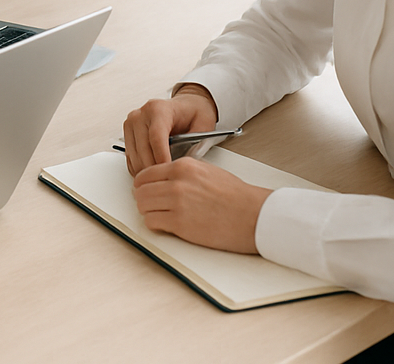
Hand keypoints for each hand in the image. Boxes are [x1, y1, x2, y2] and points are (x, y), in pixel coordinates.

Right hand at [123, 84, 218, 175]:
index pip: (156, 136)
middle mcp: (141, 115)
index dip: (161, 156)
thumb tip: (190, 160)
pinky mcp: (127, 133)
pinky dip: (139, 168)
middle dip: (154, 167)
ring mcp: (132, 124)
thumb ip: (198, 141)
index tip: (168, 170)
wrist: (184, 106)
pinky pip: (130, 157)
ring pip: (134, 155)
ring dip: (146, 170)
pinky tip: (152, 172)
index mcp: (159, 109)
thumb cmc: (192, 113)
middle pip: (143, 147)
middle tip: (167, 180)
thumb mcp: (203, 123)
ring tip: (161, 178)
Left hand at [132, 156, 270, 253]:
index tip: (146, 191)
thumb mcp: (207, 171)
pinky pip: (152, 222)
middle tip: (151, 206)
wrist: (253, 215)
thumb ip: (183, 173)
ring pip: (142, 205)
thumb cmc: (236, 196)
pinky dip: (155, 225)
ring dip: (148, 212)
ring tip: (160, 216)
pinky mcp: (180, 223)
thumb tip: (163, 180)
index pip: (145, 174)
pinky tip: (166, 225)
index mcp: (183, 167)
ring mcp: (177, 202)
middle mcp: (177, 182)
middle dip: (143, 199)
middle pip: (140, 190)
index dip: (143, 185)